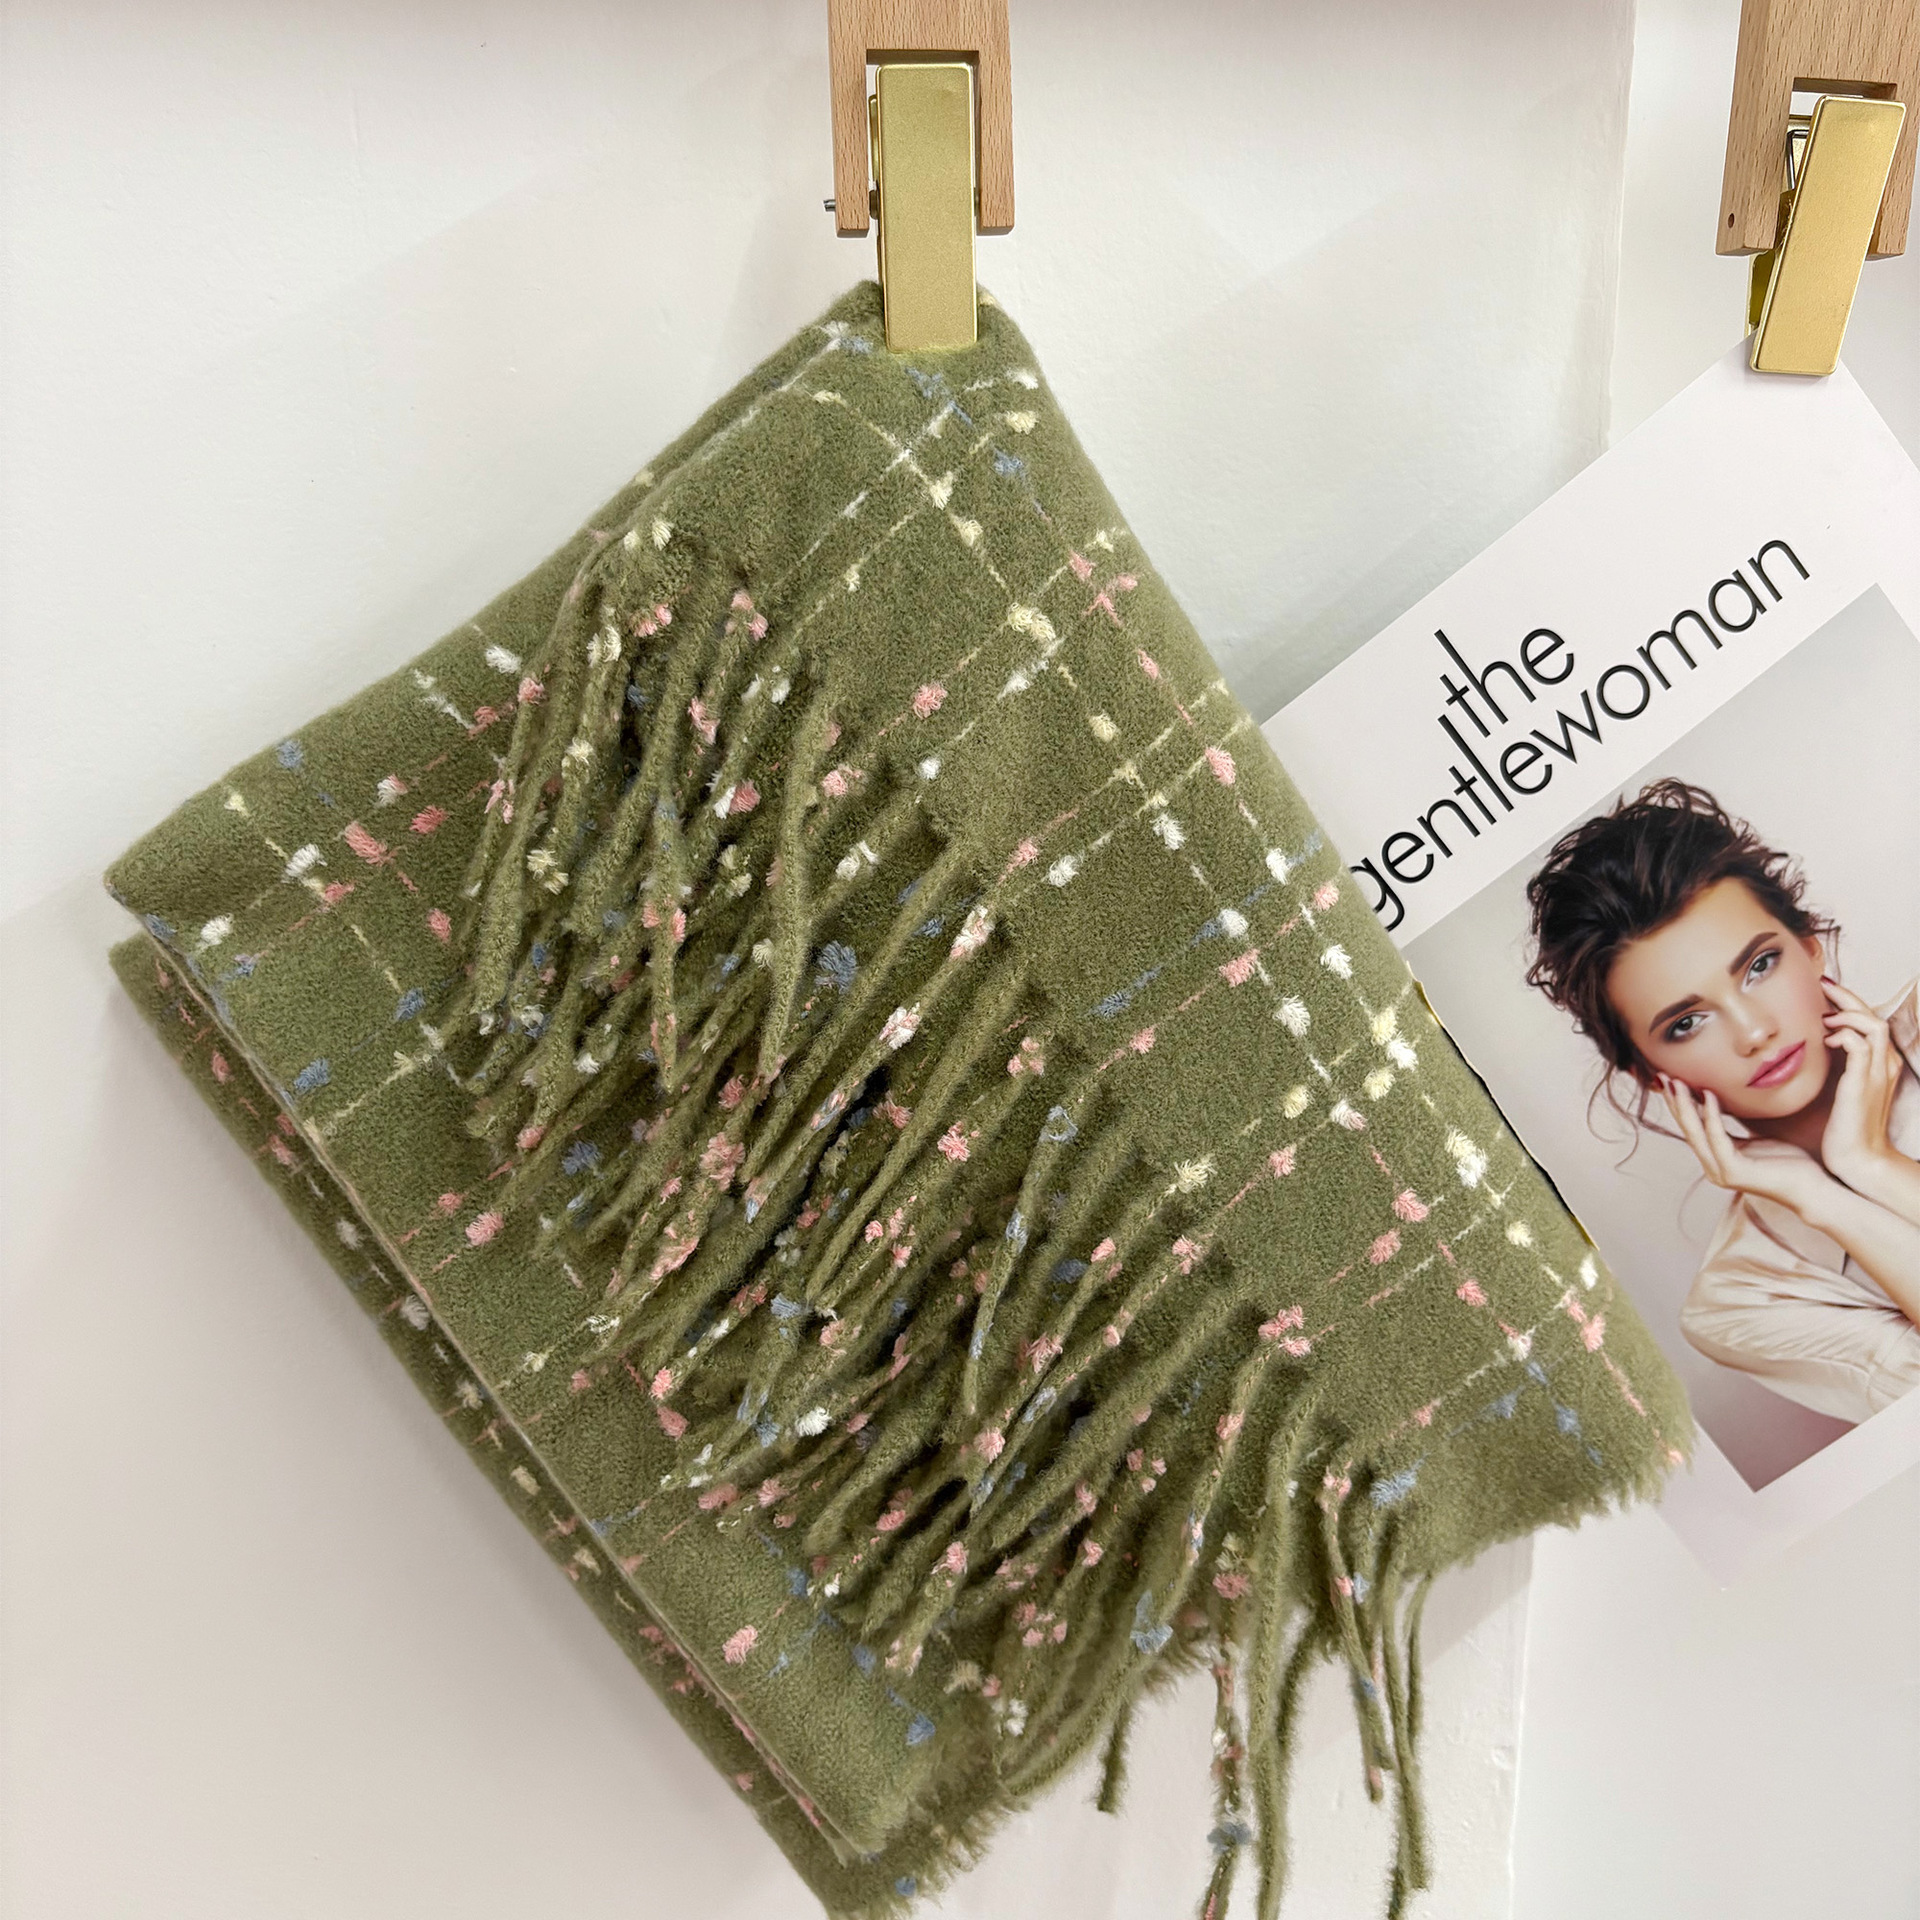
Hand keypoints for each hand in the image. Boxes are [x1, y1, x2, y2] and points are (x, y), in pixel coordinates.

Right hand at [1660, 1074, 1838, 1220]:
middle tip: (1662, 1076)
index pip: (1692, 1129)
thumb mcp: (1757, 1141)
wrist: (1813, 1189)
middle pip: (1687, 1129)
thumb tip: (1728, 1109)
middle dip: (1674, 1102)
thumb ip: (1736, 1131)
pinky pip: (1717, 1138)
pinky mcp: (1733, 1172)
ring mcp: (1721, 1171)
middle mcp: (1713, 1167)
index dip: (1679, 1105)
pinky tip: (1709, 1095)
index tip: (1669, 1081)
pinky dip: (1711, 1116)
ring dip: (1685, 1105)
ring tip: (1677, 1082)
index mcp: (1717, 1160)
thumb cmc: (1790, 1164)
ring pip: (1696, 1133)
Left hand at [1819, 977, 1903, 1187]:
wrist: (1859, 1159)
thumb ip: (1834, 1068)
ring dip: (1847, 1012)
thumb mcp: (1840, 1090)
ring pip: (1872, 1024)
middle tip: (1821, 985)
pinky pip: (1859, 1045)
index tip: (1823, 992)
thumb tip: (1809, 1047)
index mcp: (1879, 1064)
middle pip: (1873, 1015)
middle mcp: (1883, 1064)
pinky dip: (1844, 1034)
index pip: (1869, 1021)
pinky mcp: (1863, 1083)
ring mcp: (1876, 1073)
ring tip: (1823, 1013)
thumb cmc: (1845, 1128)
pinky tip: (1826, 1039)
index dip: (1848, 1003)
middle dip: (1847, 997)